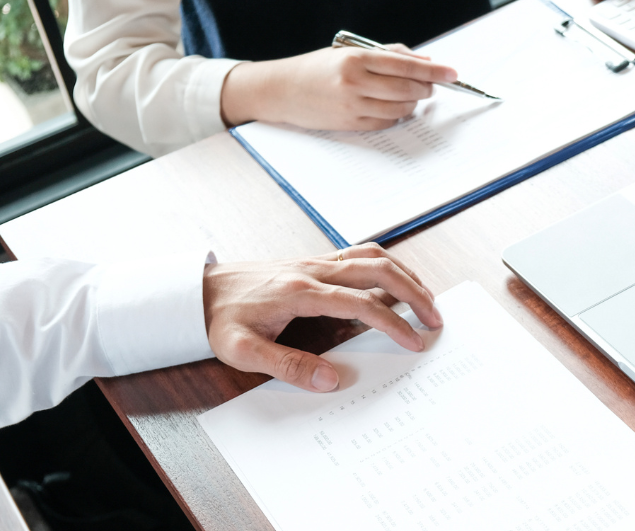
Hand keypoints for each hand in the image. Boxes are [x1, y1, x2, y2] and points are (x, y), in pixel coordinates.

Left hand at [202, 243, 442, 392]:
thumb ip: (287, 366)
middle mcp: (313, 270)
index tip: (415, 341)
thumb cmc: (220, 320)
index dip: (393, 323)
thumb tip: (330, 379)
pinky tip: (396, 281)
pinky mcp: (314, 262)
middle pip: (378, 270)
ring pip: (372, 256)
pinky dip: (386, 265)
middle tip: (435, 318)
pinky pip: (359, 254)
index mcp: (300, 292)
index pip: (361, 303)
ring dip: (405, 274)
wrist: (198, 291)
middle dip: (414, 293)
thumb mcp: (243, 352)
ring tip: (426, 298)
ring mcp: (315, 262)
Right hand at [220, 44, 457, 130]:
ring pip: (401, 108)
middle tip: (431, 85)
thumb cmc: (318, 67)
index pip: (406, 65)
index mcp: (356, 59)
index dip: (434, 70)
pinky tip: (392, 106)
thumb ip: (386, 54)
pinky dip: (396, 115)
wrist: (281, 90)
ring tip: (409, 94)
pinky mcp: (350, 124)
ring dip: (412, 102)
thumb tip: (423, 60)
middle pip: (409, 88)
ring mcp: (353, 106)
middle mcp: (355, 82)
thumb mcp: (349, 51)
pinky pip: (386, 122)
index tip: (453, 73)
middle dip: (426, 87)